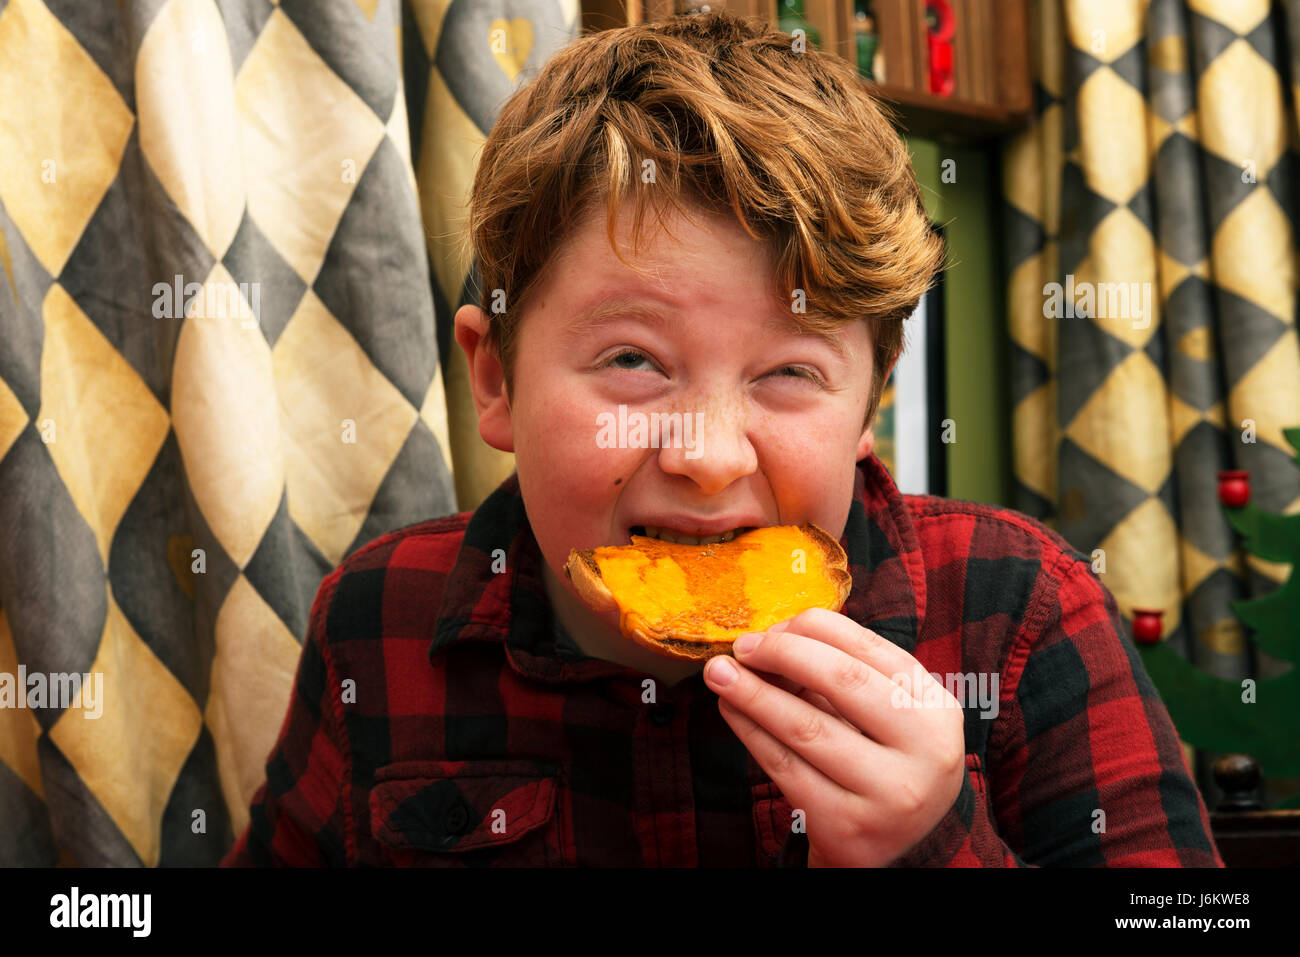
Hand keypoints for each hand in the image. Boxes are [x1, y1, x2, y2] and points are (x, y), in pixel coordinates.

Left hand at [703, 607, 965, 866]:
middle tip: (742, 647)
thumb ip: (845, 673)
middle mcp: (925, 751)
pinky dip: (750, 731)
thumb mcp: (887, 714)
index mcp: (936, 709)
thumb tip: (772, 638)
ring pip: (805, 726)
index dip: (812, 629)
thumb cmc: (883, 761)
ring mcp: (889, 794)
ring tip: (719, 673)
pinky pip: (784, 767)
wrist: (896, 847)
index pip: (869, 649)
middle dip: (782, 653)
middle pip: (842, 680)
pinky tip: (731, 710)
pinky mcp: (847, 826)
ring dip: (752, 692)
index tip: (770, 628)